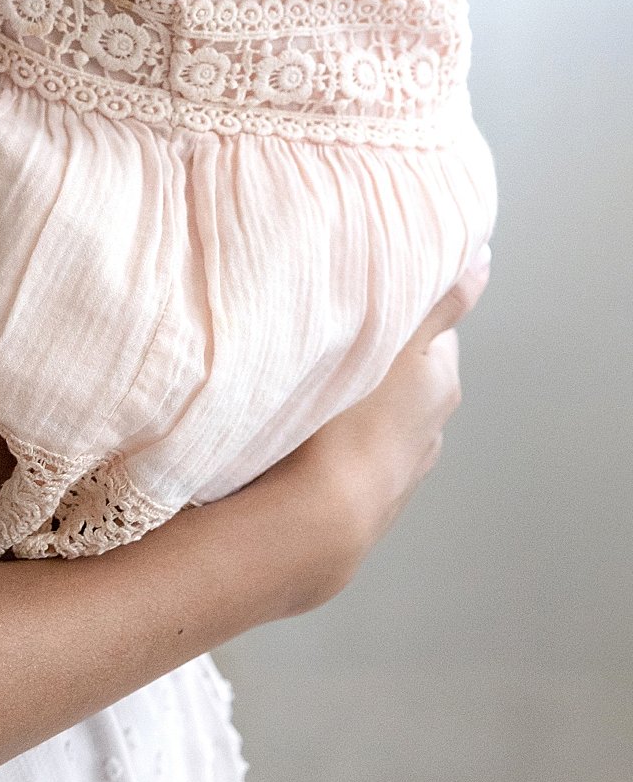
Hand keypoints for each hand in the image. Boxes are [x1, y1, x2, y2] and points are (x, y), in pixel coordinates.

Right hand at [255, 252, 487, 616]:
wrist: (314, 520)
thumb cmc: (350, 424)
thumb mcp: (397, 343)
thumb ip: (439, 302)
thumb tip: (482, 260)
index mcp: (439, 384)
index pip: (429, 333)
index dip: (395, 314)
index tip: (356, 306)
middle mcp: (430, 431)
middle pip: (401, 378)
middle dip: (369, 363)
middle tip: (323, 346)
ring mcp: (397, 473)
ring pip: (373, 422)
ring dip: (349, 410)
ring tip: (304, 398)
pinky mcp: (361, 506)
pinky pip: (348, 460)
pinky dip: (332, 448)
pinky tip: (299, 445)